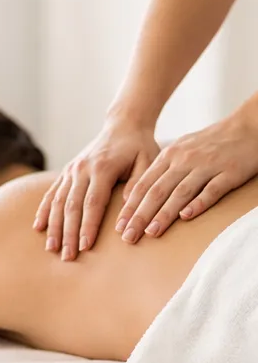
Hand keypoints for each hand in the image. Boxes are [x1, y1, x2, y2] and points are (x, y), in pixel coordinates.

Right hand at [33, 118, 157, 259]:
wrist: (123, 126)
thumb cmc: (140, 148)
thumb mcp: (149, 164)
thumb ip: (138, 188)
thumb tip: (127, 217)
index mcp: (103, 167)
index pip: (93, 202)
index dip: (88, 225)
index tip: (85, 246)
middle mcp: (82, 169)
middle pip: (71, 206)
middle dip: (68, 233)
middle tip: (67, 256)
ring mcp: (71, 170)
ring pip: (58, 202)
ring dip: (54, 226)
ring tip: (52, 248)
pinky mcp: (66, 172)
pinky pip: (51, 193)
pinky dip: (44, 211)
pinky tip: (39, 227)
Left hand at [116, 110, 257, 241]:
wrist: (248, 125)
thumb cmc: (211, 143)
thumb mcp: (181, 150)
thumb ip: (162, 170)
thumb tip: (139, 195)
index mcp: (169, 156)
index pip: (142, 185)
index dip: (129, 207)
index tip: (118, 227)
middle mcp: (183, 160)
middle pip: (156, 191)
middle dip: (139, 216)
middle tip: (127, 236)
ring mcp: (206, 166)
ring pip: (179, 192)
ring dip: (163, 214)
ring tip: (151, 232)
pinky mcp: (229, 172)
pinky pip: (212, 189)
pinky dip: (198, 203)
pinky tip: (186, 217)